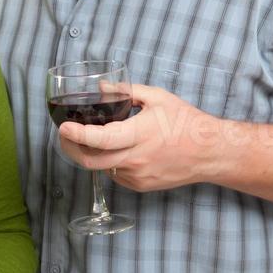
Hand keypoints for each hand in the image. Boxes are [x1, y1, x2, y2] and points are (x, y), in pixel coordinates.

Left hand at [58, 83, 219, 191]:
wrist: (209, 152)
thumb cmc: (186, 123)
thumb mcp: (157, 98)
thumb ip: (126, 92)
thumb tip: (100, 87)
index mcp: (139, 135)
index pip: (99, 139)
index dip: (76, 134)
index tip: (63, 127)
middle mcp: (136, 159)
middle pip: (90, 161)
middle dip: (71, 148)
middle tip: (65, 135)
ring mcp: (137, 175)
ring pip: (102, 168)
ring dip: (91, 154)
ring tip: (91, 139)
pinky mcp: (140, 185)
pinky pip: (115, 174)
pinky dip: (110, 162)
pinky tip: (118, 150)